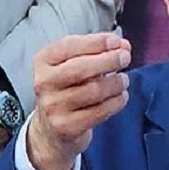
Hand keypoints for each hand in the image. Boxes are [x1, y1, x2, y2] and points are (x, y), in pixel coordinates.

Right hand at [28, 33, 130, 169]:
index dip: (96, 42)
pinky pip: (100, 111)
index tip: (116, 41)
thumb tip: (123, 46)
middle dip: (109, 60)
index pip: (70, 46)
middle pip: (81, 69)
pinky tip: (121, 96)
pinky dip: (116, 102)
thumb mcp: (74, 64)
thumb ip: (97, 51)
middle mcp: (43, 83)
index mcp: (43, 61)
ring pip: (93, 91)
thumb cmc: (68, 88)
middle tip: (125, 58)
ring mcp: (53, 107)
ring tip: (124, 80)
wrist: (53, 128)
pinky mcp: (66, 127)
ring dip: (116, 83)